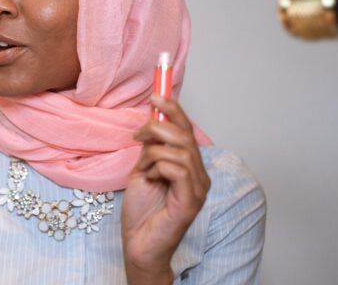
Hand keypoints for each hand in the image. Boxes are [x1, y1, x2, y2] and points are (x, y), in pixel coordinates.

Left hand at [121, 95, 210, 283]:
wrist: (138, 244)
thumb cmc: (142, 212)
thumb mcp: (143, 169)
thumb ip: (152, 147)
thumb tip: (152, 120)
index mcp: (190, 166)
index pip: (186, 129)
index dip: (174, 109)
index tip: (156, 93)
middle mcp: (200, 175)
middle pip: (185, 134)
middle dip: (158, 126)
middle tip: (138, 134)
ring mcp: (198, 189)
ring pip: (180, 149)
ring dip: (154, 152)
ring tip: (142, 166)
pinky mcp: (191, 201)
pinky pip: (177, 168)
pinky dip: (158, 167)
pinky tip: (150, 178)